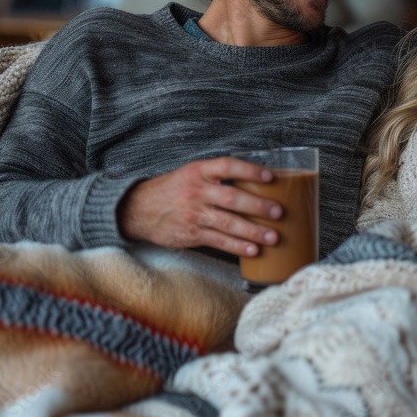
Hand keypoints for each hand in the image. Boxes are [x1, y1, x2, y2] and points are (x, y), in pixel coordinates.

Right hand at [117, 157, 282, 256]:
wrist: (138, 209)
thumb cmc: (173, 190)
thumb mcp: (191, 174)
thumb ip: (217, 176)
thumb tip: (256, 183)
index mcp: (199, 171)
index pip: (228, 166)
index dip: (250, 171)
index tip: (270, 177)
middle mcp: (197, 191)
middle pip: (233, 198)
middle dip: (259, 206)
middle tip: (278, 212)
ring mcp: (194, 214)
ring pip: (229, 223)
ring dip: (254, 231)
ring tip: (273, 236)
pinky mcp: (191, 234)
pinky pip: (218, 241)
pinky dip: (237, 247)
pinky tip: (253, 250)